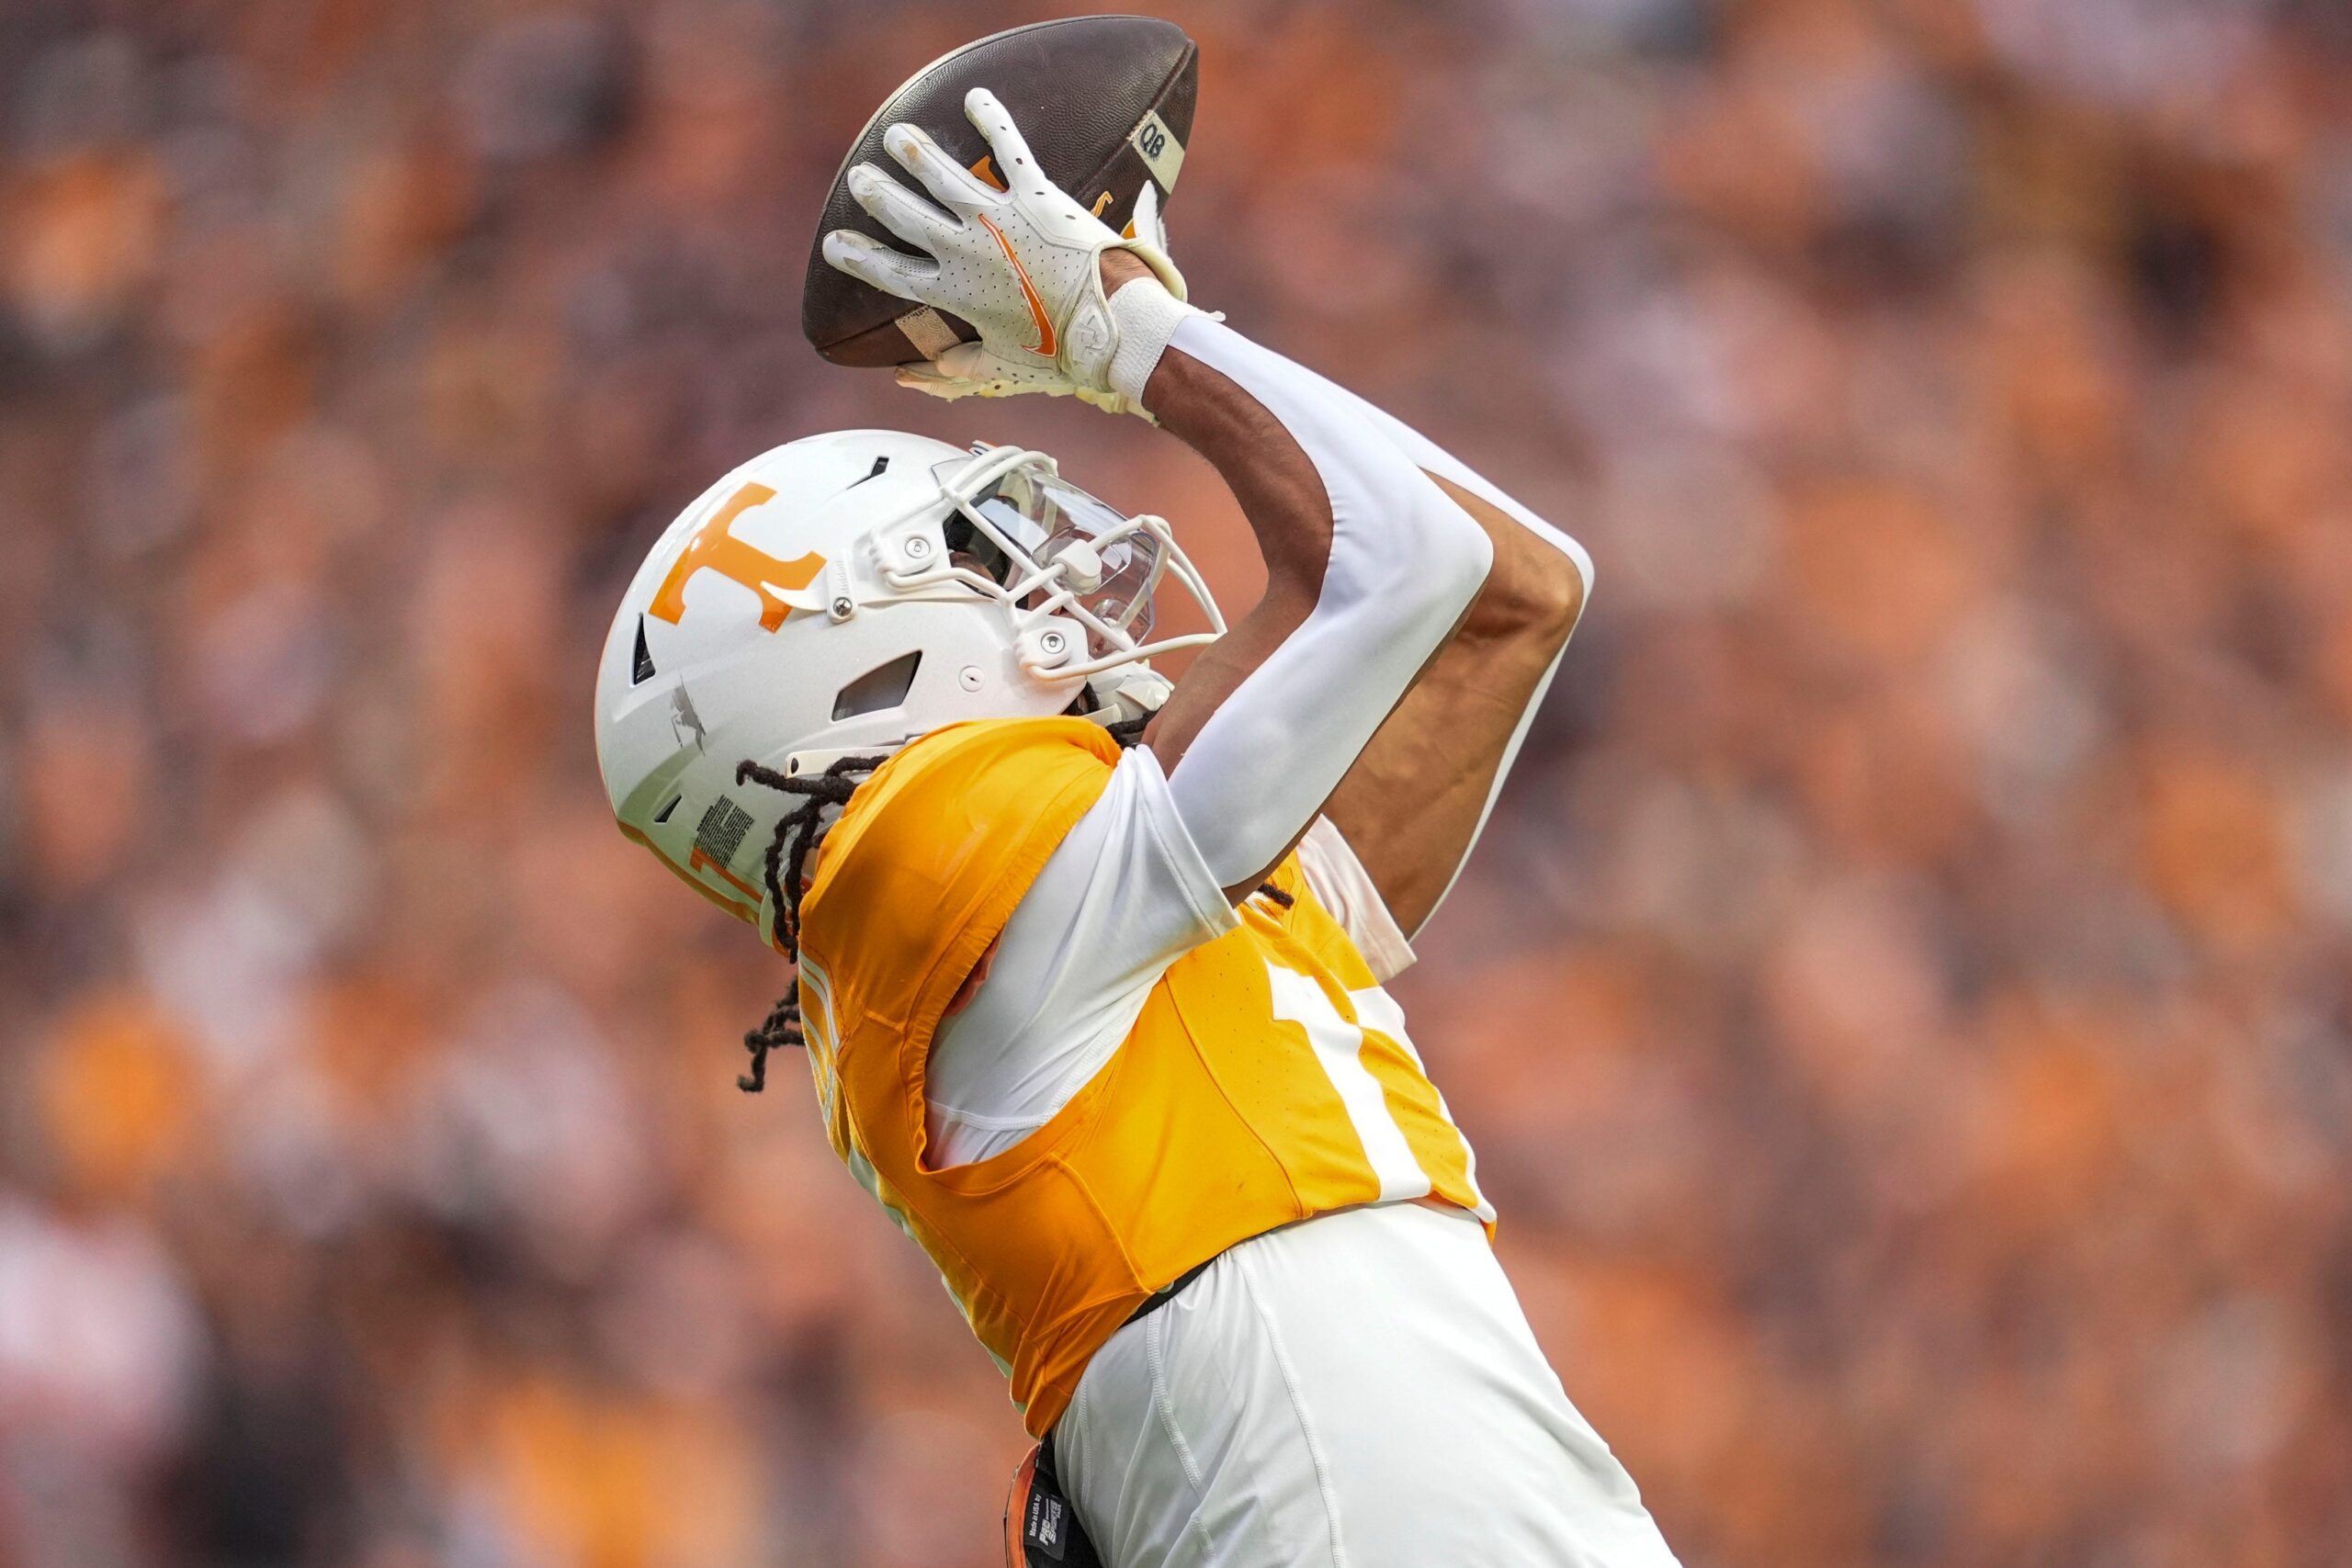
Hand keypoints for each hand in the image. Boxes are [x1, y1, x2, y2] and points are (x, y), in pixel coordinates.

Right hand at [823, 88, 1189, 409]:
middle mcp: (966, 249)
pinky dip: (992, 120)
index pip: (893, 273)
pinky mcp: (1035, 194)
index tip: (835, 244)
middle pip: (907, 216)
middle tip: (860, 178)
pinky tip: (975, 97)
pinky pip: (1009, 149)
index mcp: (955, 293)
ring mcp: (998, 218)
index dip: (860, 259)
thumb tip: (920, 371)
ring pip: (943, 175)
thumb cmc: (1061, 352)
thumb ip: (959, 369)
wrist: (1111, 324)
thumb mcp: (1004, 368)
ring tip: (896, 134)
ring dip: (915, 152)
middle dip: (877, 194)